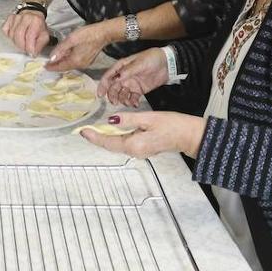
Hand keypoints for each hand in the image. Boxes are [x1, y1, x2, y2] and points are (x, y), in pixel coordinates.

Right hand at [2, 8, 50, 55]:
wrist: (33, 14)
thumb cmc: (38, 26)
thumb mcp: (44, 35)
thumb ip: (40, 45)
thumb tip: (33, 53)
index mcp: (36, 21)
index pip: (30, 36)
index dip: (29, 47)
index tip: (31, 53)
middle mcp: (25, 17)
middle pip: (19, 36)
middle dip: (21, 46)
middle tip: (25, 49)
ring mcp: (16, 17)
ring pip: (12, 35)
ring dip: (16, 42)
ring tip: (22, 41)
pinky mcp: (9, 19)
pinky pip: (5, 31)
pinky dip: (9, 36)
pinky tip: (15, 35)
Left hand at [46, 23, 106, 71]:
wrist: (103, 33)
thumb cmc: (87, 34)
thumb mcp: (71, 39)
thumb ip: (60, 49)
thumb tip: (51, 58)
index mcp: (76, 61)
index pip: (61, 67)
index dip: (52, 67)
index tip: (44, 67)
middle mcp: (81, 65)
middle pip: (65, 67)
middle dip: (56, 66)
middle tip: (48, 63)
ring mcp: (85, 63)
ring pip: (70, 65)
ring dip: (62, 63)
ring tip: (54, 60)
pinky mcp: (88, 60)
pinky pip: (75, 62)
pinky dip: (68, 60)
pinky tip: (65, 55)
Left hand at [78, 112, 207, 158]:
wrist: (189, 136)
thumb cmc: (172, 125)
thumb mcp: (148, 118)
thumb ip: (128, 119)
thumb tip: (111, 120)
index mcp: (134, 145)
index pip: (108, 141)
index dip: (94, 137)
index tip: (82, 132)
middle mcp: (135, 152)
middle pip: (111, 145)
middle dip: (98, 138)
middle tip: (85, 130)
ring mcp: (140, 152)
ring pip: (118, 144)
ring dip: (107, 138)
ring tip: (95, 130)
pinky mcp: (144, 149)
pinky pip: (126, 143)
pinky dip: (117, 138)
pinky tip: (113, 130)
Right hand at [98, 47, 167, 106]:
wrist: (168, 63)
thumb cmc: (153, 58)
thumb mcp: (140, 62)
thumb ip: (128, 71)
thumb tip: (117, 78)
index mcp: (122, 67)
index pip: (109, 76)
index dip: (103, 85)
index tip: (100, 94)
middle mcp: (124, 76)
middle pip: (114, 87)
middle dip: (112, 95)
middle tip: (115, 102)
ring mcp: (131, 84)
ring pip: (122, 94)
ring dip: (122, 100)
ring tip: (128, 102)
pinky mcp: (139, 90)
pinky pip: (132, 98)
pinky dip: (132, 102)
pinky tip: (135, 104)